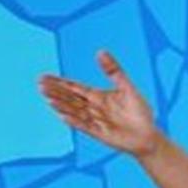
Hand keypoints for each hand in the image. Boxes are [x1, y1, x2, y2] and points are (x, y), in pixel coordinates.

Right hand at [39, 50, 161, 156]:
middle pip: (71, 98)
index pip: (75, 88)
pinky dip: (74, 121)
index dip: (61, 82)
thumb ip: (113, 70)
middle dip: (56, 91)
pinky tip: (62, 115)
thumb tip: (100, 51)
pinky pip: (84, 126)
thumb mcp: (127, 87)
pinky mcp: (99, 133)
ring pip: (74, 111)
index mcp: (98, 96)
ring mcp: (95, 121)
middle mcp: (93, 108)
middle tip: (39, 84)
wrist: (148, 136)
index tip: (45, 77)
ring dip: (61, 104)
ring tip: (47, 97)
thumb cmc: (139, 112)